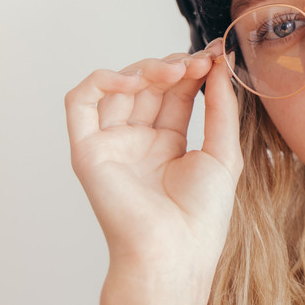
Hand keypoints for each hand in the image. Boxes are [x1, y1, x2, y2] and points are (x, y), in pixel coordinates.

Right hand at [65, 42, 241, 293]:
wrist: (176, 251)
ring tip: (178, 69)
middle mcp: (137, 141)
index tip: (216, 54)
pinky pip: (80, 103)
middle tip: (201, 60)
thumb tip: (220, 66)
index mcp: (167, 144)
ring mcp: (111, 144)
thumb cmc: (202, 215)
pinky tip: (135, 80)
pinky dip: (103, 81)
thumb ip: (221, 108)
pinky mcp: (88, 151)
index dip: (193, 69)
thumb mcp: (224, 152)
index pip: (175, 92)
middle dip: (174, 65)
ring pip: (118, 87)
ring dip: (146, 69)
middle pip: (148, 85)